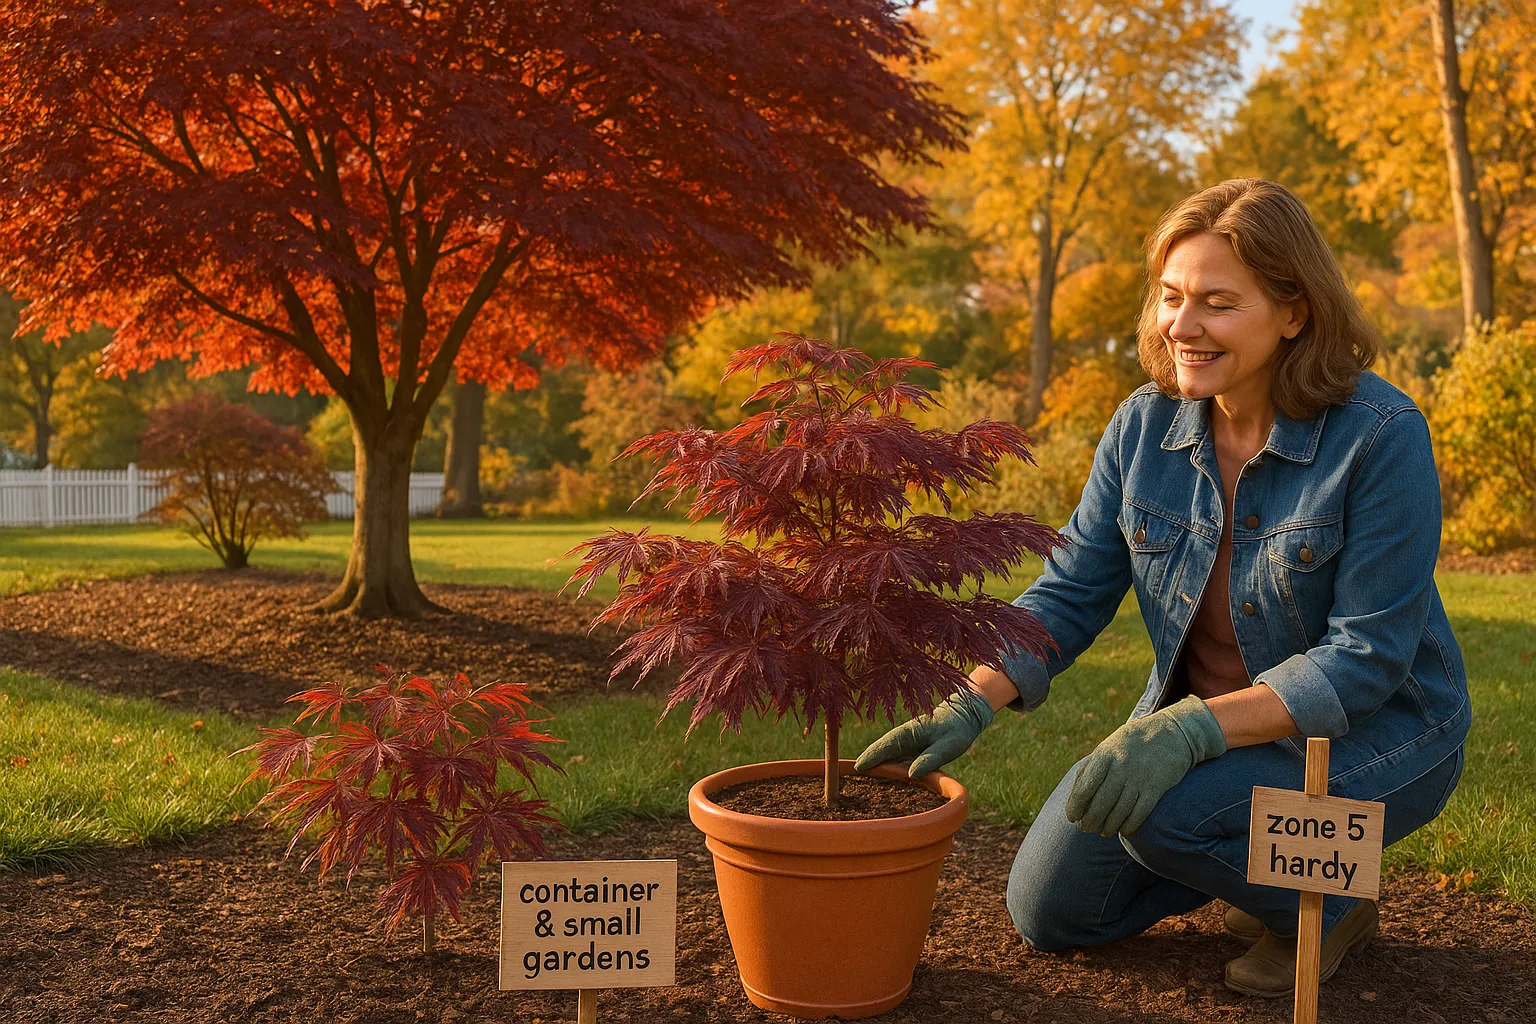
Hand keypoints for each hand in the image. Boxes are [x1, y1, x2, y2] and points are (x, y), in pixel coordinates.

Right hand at [854, 687, 994, 779]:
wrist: (963, 716)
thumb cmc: (957, 729)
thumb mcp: (949, 745)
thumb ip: (931, 759)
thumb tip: (910, 775)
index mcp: (909, 733)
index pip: (885, 746)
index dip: (870, 757)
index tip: (857, 768)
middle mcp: (903, 737)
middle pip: (879, 751)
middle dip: (865, 762)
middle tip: (848, 776)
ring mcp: (905, 743)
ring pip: (885, 755)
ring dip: (873, 765)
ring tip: (857, 780)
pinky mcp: (910, 748)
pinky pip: (894, 759)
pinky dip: (884, 766)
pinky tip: (879, 778)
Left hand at [1065, 695, 1226, 837]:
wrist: (1174, 732)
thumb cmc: (1134, 742)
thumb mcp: (1110, 746)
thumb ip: (1093, 767)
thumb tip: (1075, 794)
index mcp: (1105, 754)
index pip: (1085, 786)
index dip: (1075, 806)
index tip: (1071, 817)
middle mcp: (1121, 766)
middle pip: (1101, 802)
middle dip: (1090, 820)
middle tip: (1086, 828)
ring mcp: (1139, 777)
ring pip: (1119, 811)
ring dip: (1108, 826)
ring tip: (1102, 832)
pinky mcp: (1156, 787)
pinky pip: (1139, 814)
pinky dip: (1129, 826)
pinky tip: (1124, 831)